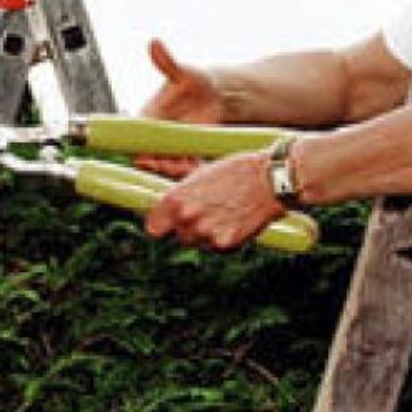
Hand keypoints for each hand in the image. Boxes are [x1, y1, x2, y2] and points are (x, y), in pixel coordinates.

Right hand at [136, 38, 224, 176]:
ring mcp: (170, 145)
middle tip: (175, 163)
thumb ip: (167, 62)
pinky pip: (183, 168)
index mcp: (148, 116)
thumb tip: (154, 42)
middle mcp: (155, 134)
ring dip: (174, 170)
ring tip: (188, 164)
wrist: (216, 93)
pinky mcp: (185, 153)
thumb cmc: (196, 81)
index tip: (150, 156)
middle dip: (159, 164)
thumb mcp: (183, 72)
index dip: (139, 150)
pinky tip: (197, 165)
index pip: (134, 137)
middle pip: (148, 157)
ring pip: (165, 166)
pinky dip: (189, 171)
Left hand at [145, 150, 282, 250]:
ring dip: (206, 234)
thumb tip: (142, 164)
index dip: (162, 224)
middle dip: (190, 227)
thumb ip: (174, 179)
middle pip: (179, 236)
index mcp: (176, 199)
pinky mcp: (225, 244)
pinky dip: (224, 239)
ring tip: (225, 214)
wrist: (269, 180)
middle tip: (209, 211)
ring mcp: (205, 233)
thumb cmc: (235, 170)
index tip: (169, 222)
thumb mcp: (201, 172)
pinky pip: (217, 248)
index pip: (153, 228)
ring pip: (198, 243)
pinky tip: (236, 221)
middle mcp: (187, 218)